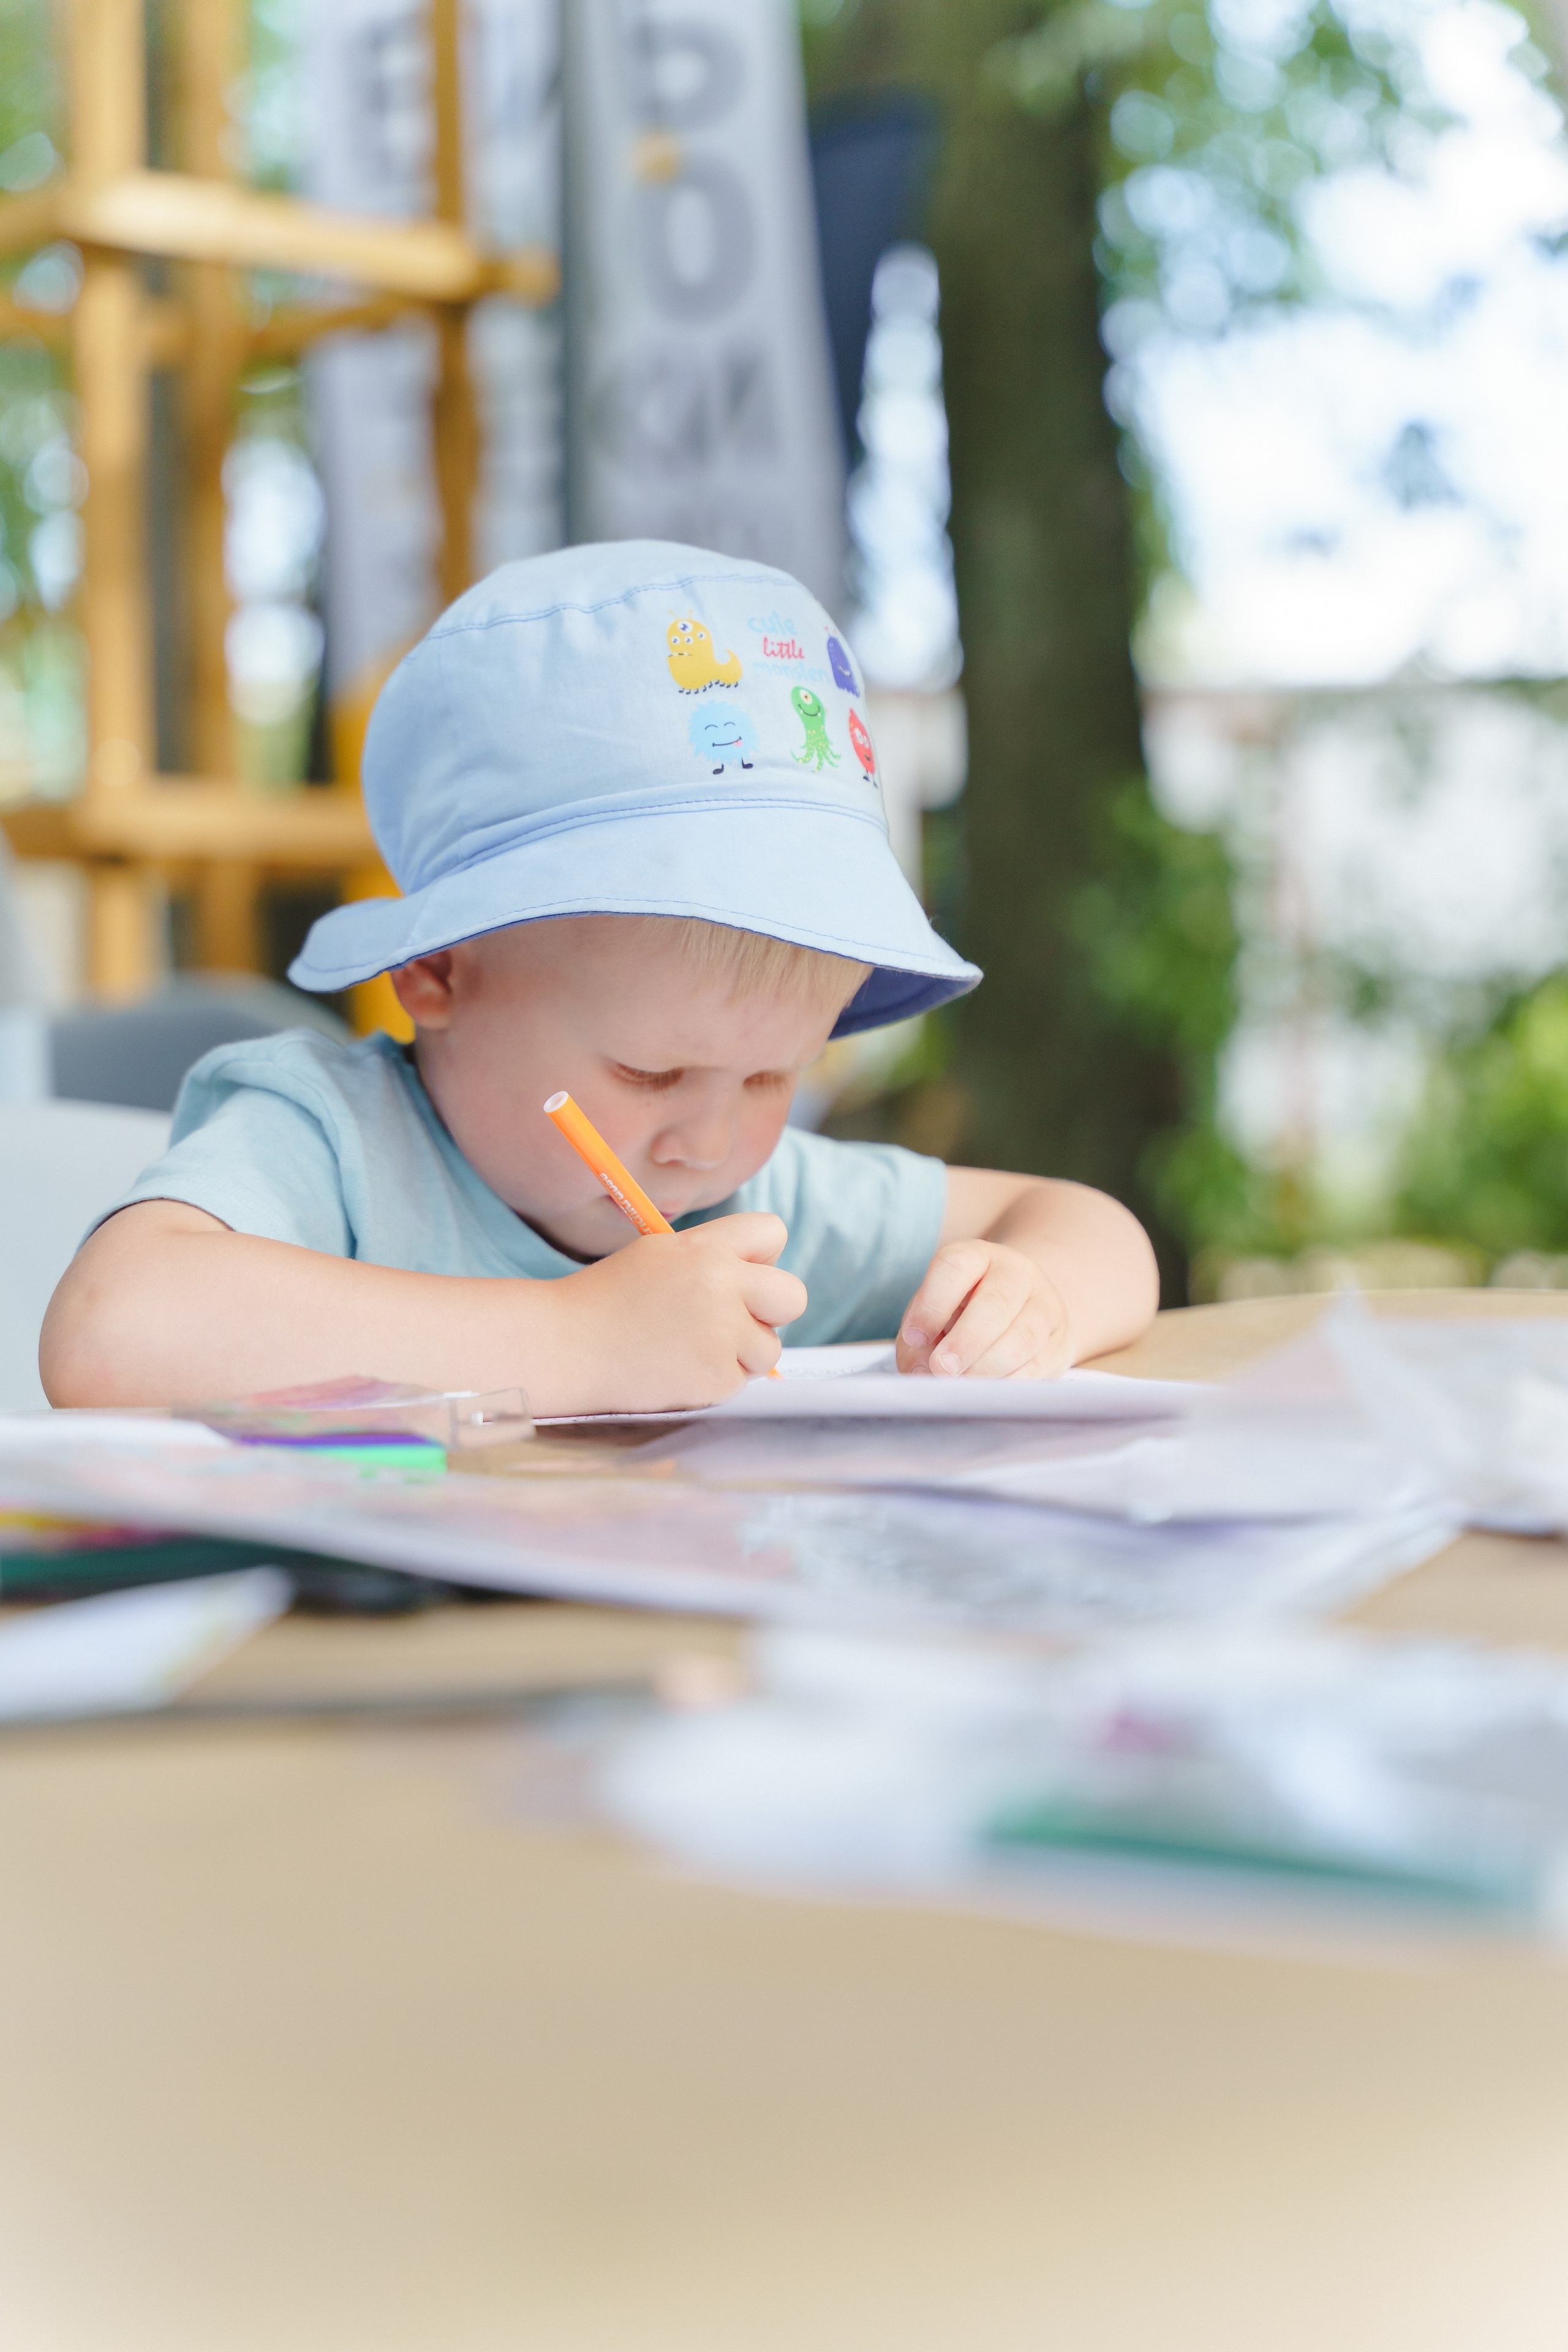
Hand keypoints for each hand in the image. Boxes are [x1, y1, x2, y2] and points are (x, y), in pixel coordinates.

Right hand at [557, 1212, 805, 1410]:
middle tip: (735, 1319)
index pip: (773, 1232)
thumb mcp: (660, 1254)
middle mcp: (720, 1287)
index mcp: (705, 1248)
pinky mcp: (714, 1380)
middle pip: (793, 1296)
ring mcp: (720, 1336)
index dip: (760, 1255)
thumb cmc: (611, 1298)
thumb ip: (714, 1256)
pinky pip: (741, 1381)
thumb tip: (767, 1276)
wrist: (566, 1346)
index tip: (737, 1274)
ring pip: (770, 1348)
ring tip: (690, 1346)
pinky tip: (677, 1369)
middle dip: (772, 1309)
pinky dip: (715, 1379)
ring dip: (741, 1351)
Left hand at [896, 1239, 1073, 1379]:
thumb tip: (922, 1372)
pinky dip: (1008, 1384)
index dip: (932, 1304)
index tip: (914, 1337)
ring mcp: (1045, 1307)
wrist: (1020, 1313)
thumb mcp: (933, 1315)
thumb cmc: (961, 1315)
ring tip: (961, 1387)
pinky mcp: (1059, 1344)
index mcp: (977, 1257)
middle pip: (995, 1304)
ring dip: (987, 1368)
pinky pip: (1037, 1367)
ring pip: (1022, 1338)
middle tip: (941, 1369)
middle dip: (965, 1342)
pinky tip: (986, 1392)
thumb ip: (917, 1343)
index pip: (955, 1266)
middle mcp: (1016, 1274)